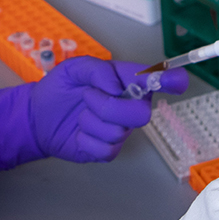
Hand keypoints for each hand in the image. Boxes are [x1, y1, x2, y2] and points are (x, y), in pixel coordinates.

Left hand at [0, 58, 189, 175]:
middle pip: (141, 114)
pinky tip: (79, 132)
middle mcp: (131, 106)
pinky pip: (105, 148)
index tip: (180, 81)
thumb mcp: (75, 68)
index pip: (156, 80)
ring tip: (80, 113)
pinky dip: (86, 138)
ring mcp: (121, 130)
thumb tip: (114, 85)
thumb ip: (98, 70)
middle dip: (109, 106)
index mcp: (127, 82)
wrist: (39, 115)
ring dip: (90, 120)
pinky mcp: (108, 150)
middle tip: (89, 96)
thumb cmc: (61, 89)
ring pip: (118, 131)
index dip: (170, 80)